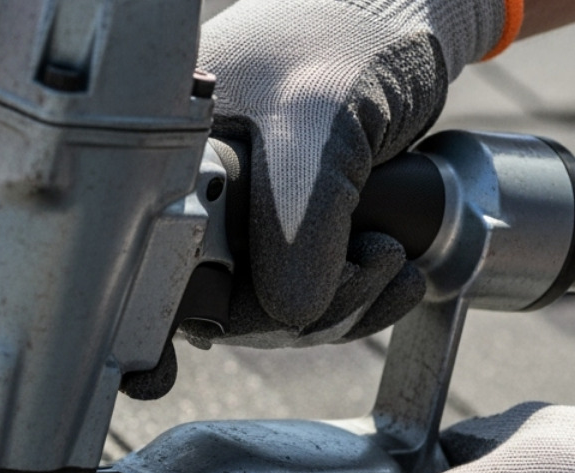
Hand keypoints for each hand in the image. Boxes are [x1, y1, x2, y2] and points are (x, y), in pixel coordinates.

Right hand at [192, 0, 510, 348]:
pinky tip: (387, 277)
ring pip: (264, 310)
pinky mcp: (278, 230)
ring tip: (388, 261)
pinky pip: (297, 296)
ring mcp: (236, 217)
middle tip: (370, 267)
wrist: (406, 12)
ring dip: (337, 309)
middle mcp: (192, 196)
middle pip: (222, 307)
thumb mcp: (321, 123)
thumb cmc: (351, 37)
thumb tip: (291, 316)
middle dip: (303, 313)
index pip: (172, 273)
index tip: (238, 337)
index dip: (214, 316)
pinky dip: (348, 299)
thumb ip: (299, 224)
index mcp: (168, 165)